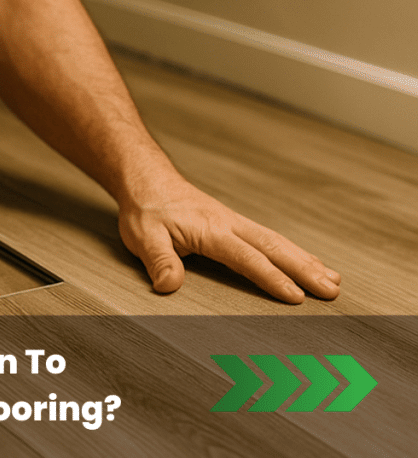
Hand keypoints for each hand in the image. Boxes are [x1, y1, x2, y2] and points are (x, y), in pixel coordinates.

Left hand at [118, 176, 340, 302]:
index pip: (248, 258)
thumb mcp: (144, 237)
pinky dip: (291, 251)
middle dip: (305, 270)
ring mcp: (233, 222)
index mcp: (211, 230)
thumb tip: (169, 286)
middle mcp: (229, 224)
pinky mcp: (231, 223)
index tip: (296, 297)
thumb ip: (159, 261)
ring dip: (305, 260)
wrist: (146, 180)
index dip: (273, 278)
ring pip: (277, 242)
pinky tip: (304, 261)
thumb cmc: (146, 209)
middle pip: (275, 248)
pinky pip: (268, 238)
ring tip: (332, 280)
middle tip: (332, 291)